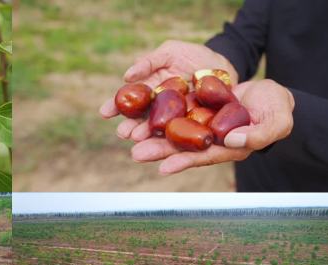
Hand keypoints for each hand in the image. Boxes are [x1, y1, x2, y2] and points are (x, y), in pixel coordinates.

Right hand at [99, 40, 237, 140]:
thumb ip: (149, 61)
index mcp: (150, 92)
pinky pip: (183, 137)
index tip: (104, 112)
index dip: (116, 107)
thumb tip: (127, 76)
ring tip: (137, 141)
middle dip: (131, 127)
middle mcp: (159, 110)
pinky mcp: (194, 128)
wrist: (223, 65)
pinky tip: (164, 149)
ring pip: (159, 131)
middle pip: (142, 120)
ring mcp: (176, 120)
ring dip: (147, 138)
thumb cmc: (193, 55)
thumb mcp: (169, 51)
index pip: (130, 101)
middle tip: (122, 133)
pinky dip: (173, 144)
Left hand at [128, 79, 294, 173]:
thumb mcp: (276, 122)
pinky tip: (138, 112)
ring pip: (173, 128)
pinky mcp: (195, 107)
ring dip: (152, 132)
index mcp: (228, 148)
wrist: (271, 93)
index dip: (184, 162)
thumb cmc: (278, 109)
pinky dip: (158, 110)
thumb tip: (231, 141)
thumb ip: (257, 134)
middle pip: (181, 146)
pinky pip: (174, 108)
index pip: (203, 157)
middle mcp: (209, 139)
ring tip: (128, 136)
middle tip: (136, 153)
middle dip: (159, 150)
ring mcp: (201, 123)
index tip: (164, 168)